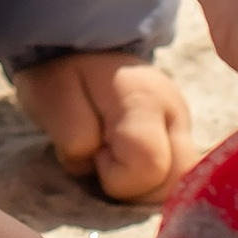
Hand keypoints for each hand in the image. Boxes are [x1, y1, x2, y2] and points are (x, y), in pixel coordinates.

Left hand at [11, 51, 198, 202]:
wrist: (81, 49)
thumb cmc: (64, 75)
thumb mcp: (53, 95)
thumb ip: (73, 133)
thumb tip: (93, 163)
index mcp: (145, 98)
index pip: (149, 165)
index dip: (115, 176)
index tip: (93, 154)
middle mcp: (175, 113)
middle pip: (176, 180)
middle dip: (136, 188)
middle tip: (105, 162)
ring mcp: (184, 126)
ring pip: (179, 183)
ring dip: (142, 187)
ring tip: (114, 161)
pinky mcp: (181, 138)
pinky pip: (174, 177)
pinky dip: (148, 181)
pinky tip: (126, 163)